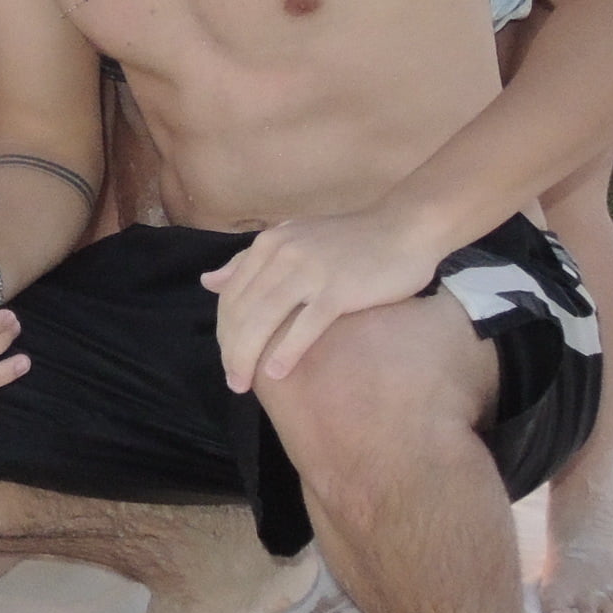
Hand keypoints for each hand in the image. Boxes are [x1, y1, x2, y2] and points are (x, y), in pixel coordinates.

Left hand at [202, 207, 443, 390]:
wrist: (403, 228)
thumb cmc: (349, 240)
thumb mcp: (291, 241)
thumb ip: (249, 261)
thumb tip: (208, 282)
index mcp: (268, 245)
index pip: (232, 296)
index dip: (224, 333)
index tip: (227, 360)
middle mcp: (282, 255)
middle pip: (243, 311)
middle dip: (232, 351)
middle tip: (234, 382)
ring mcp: (310, 271)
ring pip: (265, 319)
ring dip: (248, 356)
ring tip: (244, 383)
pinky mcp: (338, 289)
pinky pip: (305, 325)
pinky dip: (287, 350)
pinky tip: (276, 372)